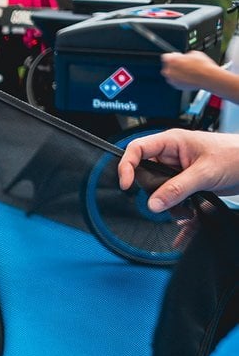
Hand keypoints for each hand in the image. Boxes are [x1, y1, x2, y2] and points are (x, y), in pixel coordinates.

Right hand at [119, 129, 238, 211]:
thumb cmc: (236, 154)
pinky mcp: (184, 182)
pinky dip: (175, 206)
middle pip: (144, 172)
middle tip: (159, 201)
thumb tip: (153, 203)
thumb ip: (177, 188)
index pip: (137, 149)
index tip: (127, 185)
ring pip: (157, 187)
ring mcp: (177, 169)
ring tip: (180, 208)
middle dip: (150, 190)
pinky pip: (170, 195)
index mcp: (172, 142)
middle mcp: (171, 155)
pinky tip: (184, 213)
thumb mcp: (205, 172)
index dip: (127, 166)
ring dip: (165, 200)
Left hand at [160, 50, 218, 91]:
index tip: (176, 57)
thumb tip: (185, 57)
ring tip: (188, 71)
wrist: (208, 78)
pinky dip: (180, 79)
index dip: (173, 56)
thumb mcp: (194, 53)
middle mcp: (169, 70)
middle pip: (167, 66)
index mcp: (171, 60)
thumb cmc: (202, 66)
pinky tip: (189, 77)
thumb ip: (185, 55)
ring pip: (171, 75)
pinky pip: (176, 81)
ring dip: (177, 73)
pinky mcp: (176, 86)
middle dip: (174, 65)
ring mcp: (172, 79)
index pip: (166, 56)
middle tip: (183, 64)